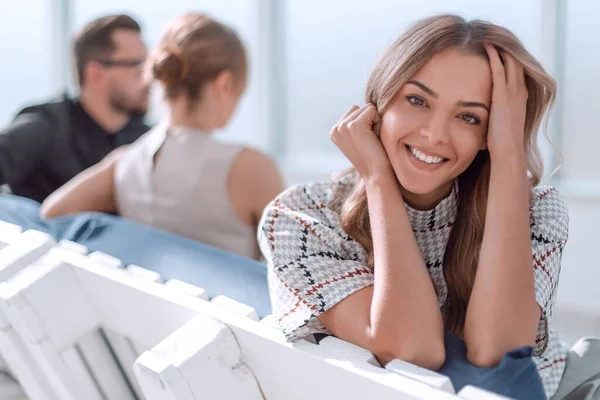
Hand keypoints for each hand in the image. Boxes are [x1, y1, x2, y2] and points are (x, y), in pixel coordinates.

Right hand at [330, 104, 390, 179]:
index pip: (354, 111)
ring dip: (374, 122)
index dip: (365, 123)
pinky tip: (374, 137)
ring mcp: (343, 126)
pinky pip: (372, 110)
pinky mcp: (354, 125)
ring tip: (372, 139)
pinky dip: (378, 122)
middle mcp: (336, 128)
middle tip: (369, 140)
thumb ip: (357, 122)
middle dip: (369, 120)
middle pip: (359, 107)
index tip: (364, 141)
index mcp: (334, 131)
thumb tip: (368, 103)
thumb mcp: (359, 137)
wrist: (376, 173)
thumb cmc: (373, 156)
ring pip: (366, 108)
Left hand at [485, 45, 528, 159]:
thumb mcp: (500, 124)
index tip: (500, 53)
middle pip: (516, 64)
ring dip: (500, 50)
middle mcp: (520, 92)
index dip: (510, 61)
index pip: (517, 73)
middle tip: (494, 42)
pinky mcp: (502, 95)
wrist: (508, 151)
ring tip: (489, 40)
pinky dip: (494, 56)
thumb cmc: (501, 143)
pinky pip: (498, 69)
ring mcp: (513, 92)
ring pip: (509, 63)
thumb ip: (495, 115)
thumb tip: (482, 119)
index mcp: (521, 98)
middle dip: (506, 52)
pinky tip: (487, 47)